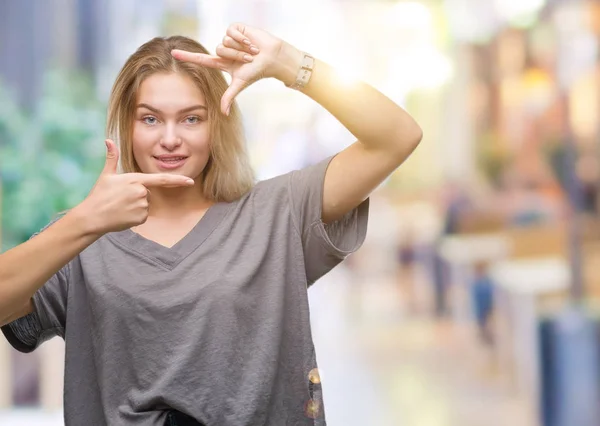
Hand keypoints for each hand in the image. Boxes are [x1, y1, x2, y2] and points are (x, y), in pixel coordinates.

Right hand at [77, 139, 194, 234]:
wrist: (92, 217)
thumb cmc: (99, 195)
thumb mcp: (106, 175)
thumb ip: (112, 158)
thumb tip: (108, 140)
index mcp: (135, 179)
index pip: (162, 179)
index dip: (178, 180)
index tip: (191, 181)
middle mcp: (141, 192)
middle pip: (148, 192)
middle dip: (138, 195)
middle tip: (121, 198)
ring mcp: (142, 206)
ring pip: (146, 204)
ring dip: (136, 205)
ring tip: (120, 206)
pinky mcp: (141, 218)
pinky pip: (144, 215)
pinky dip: (135, 216)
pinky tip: (123, 215)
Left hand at [171, 23, 300, 114]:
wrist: (272, 58)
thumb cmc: (257, 72)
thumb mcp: (240, 84)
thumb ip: (229, 97)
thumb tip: (224, 114)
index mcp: (222, 62)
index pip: (201, 59)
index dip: (187, 56)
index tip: (173, 53)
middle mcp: (224, 49)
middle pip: (219, 50)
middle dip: (235, 56)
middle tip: (249, 59)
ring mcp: (229, 38)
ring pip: (225, 41)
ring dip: (240, 48)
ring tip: (252, 51)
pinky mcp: (236, 28)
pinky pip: (231, 32)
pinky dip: (242, 39)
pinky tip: (251, 42)